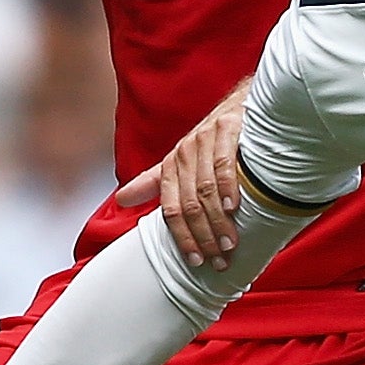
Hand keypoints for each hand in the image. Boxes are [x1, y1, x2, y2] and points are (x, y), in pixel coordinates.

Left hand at [112, 79, 247, 265]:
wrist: (243, 104)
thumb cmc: (212, 140)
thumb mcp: (182, 162)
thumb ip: (153, 182)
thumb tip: (121, 200)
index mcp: (171, 166)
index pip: (171, 210)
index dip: (183, 238)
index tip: (196, 261)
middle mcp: (185, 153)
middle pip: (189, 205)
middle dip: (204, 236)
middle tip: (218, 259)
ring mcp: (205, 139)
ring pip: (205, 189)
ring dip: (218, 221)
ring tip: (229, 244)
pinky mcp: (228, 128)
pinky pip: (223, 163)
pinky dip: (228, 188)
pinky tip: (234, 207)